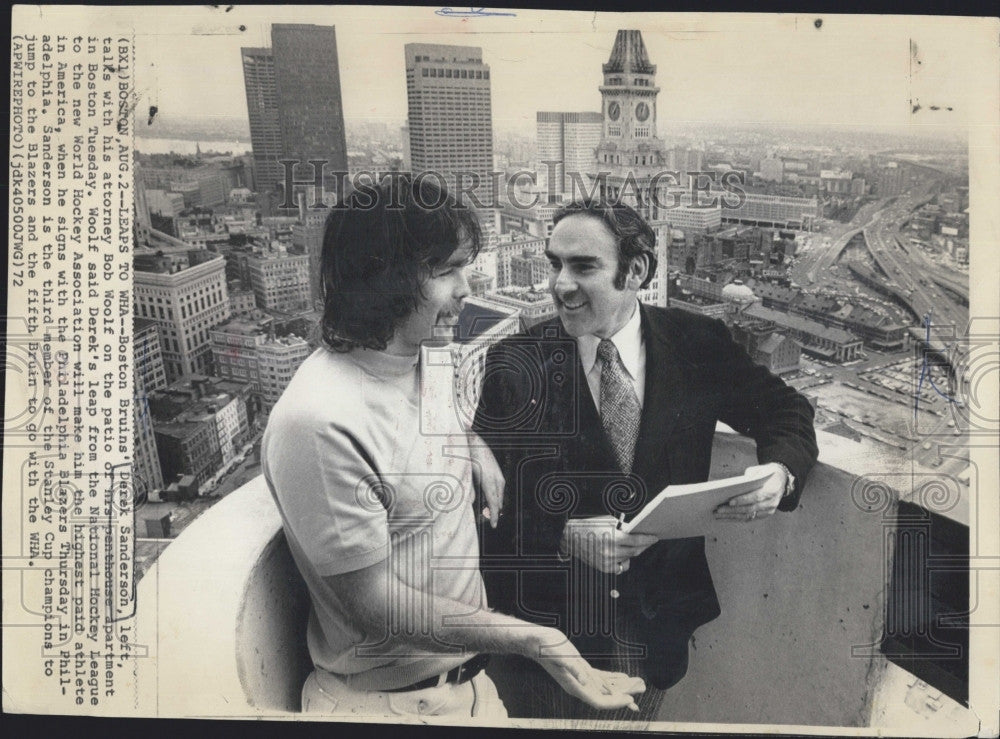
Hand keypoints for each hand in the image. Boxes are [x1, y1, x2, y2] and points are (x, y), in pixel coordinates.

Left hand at [468, 435, 503, 527]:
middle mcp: (496, 477)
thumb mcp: (465, 473)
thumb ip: (469, 488)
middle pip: (499, 500)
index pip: (494, 502)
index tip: (493, 525)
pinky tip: (490, 501)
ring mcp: (498, 474)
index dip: (494, 515)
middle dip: (494, 512)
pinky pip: (498, 489)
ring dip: (495, 505)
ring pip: (499, 495)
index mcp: (488, 479)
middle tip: (489, 523)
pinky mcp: (497, 472)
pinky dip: (495, 497)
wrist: (472, 439)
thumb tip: (471, 503)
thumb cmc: (466, 456)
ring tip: (488, 514)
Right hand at [530, 629, 644, 710]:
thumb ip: (572, 668)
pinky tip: (623, 677)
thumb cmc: (546, 648)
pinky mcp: (581, 670)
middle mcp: (579, 686)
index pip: (599, 701)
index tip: (630, 700)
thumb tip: (583, 678)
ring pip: (606, 688)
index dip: (615, 703)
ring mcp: (581, 679)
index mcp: (575, 687)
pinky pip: (601, 678)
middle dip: (625, 695)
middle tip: (642, 690)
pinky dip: (613, 678)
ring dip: (622, 687)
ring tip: (639, 684)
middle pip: (606, 696)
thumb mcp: (559, 656)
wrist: (536, 641)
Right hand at [561, 517, 658, 573]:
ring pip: (628, 559)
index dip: (647, 539)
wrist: (570, 537)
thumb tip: (636, 533)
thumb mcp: (607, 522)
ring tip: (631, 545)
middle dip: (643, 546)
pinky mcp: (603, 568)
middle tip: (649, 542)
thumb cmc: (589, 526)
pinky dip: (622, 560)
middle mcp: (611, 552)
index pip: (636, 541)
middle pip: (634, 551)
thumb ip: (623, 529)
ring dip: (632, 552)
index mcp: (613, 538)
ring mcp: (607, 561)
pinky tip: (621, 554)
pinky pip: (619, 567)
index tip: (654, 538)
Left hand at [713, 463, 784, 521]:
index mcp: (771, 490)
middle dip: (733, 510)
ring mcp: (769, 510)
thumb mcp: (759, 470)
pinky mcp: (765, 515)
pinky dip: (737, 518)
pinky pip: (750, 518)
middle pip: (750, 508)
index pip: (756, 497)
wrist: (781, 480)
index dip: (743, 500)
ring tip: (719, 515)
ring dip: (732, 516)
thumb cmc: (767, 474)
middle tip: (719, 509)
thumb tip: (736, 484)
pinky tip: (726, 518)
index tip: (730, 502)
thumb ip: (749, 475)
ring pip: (748, 516)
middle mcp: (771, 502)